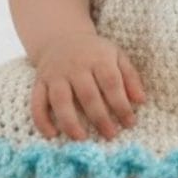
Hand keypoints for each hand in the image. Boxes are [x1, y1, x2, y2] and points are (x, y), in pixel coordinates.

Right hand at [31, 31, 146, 140]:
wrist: (62, 38)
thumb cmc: (95, 52)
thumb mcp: (117, 56)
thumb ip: (130, 77)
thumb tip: (140, 101)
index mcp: (98, 58)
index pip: (111, 83)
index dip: (121, 104)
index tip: (130, 123)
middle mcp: (75, 66)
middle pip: (87, 94)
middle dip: (100, 117)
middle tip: (110, 135)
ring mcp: (55, 75)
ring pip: (60, 100)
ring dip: (70, 121)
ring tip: (81, 139)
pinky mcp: (40, 82)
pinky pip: (37, 102)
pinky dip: (42, 120)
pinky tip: (52, 135)